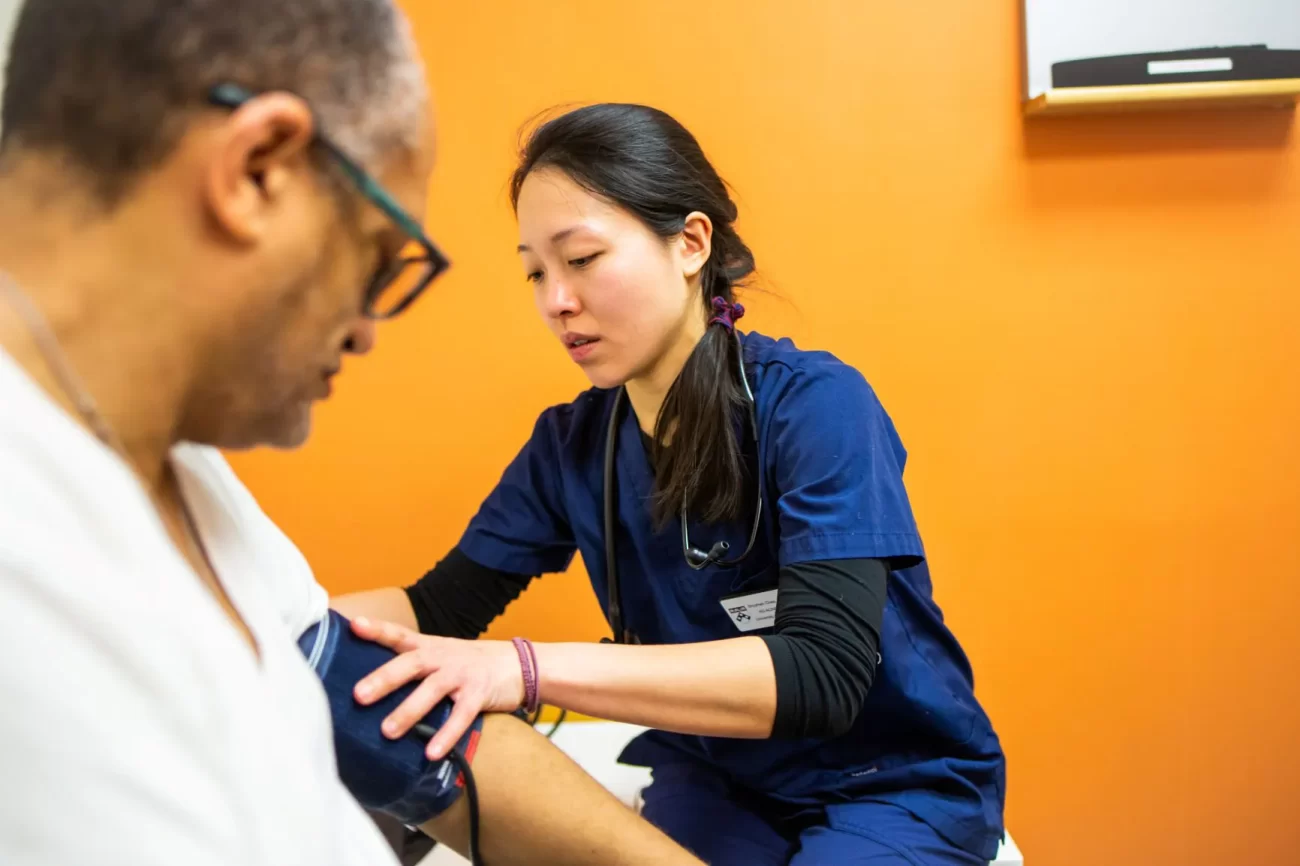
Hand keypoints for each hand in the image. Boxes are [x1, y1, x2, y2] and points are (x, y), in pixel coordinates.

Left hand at [349, 617, 524, 759]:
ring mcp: (462, 674)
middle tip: (358, 695)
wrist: (521, 664)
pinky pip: (461, 715)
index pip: (399, 635)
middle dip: (384, 678)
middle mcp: (444, 657)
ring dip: (409, 711)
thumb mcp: (443, 656)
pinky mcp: (480, 692)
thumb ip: (414, 666)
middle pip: (411, 663)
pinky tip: (432, 752)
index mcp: (430, 647)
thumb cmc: (472, 665)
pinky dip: (447, 734)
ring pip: (432, 690)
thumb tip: (372, 688)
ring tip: (388, 732)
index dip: (377, 630)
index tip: (355, 625)